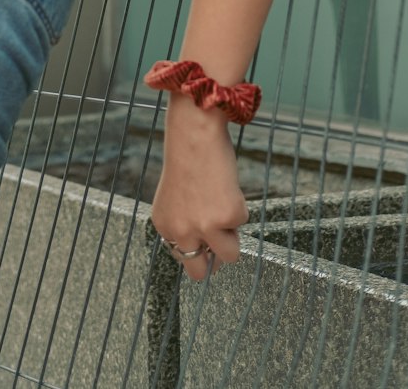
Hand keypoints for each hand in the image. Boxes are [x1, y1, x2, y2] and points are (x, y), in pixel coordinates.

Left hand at [150, 98, 249, 281]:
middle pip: (200, 273)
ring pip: (229, 256)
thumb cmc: (188, 159)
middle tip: (221, 239)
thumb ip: (184, 223)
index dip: (199, 250)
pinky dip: (239, 205)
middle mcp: (181, 232)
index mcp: (165, 226)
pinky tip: (226, 185)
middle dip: (214, 262)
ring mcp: (204, 226)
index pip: (183, 259)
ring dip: (232, 235)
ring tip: (224, 204)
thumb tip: (206, 250)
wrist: (195, 134)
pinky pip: (242, 223)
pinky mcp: (227, 216)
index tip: (206, 241)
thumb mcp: (176, 198)